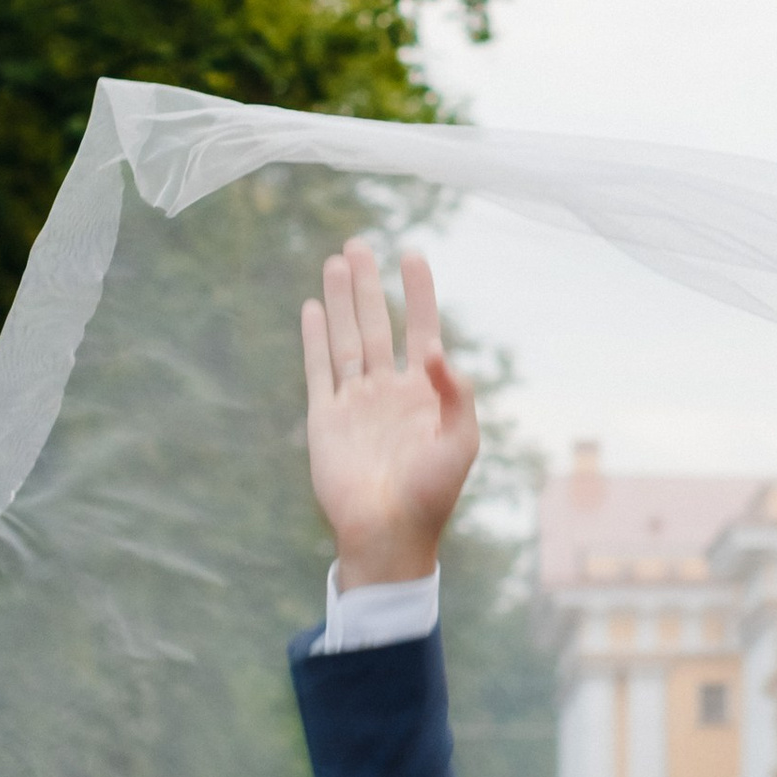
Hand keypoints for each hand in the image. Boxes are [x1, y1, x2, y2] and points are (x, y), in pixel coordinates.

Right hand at [299, 239, 478, 588]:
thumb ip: (457, 394)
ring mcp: (356, 402)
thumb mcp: (462, 443)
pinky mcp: (326, 418)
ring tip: (337, 260)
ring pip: (346, 338)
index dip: (418, 293)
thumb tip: (436, 351)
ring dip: (341, 300)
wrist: (389, 533)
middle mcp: (389, 390)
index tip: (413, 253)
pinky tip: (314, 307)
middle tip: (360, 242)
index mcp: (426, 393)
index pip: (423, 328)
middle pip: (377, 323)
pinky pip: (319, 369)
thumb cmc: (434, 494)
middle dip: (370, 284)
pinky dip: (315, 338)